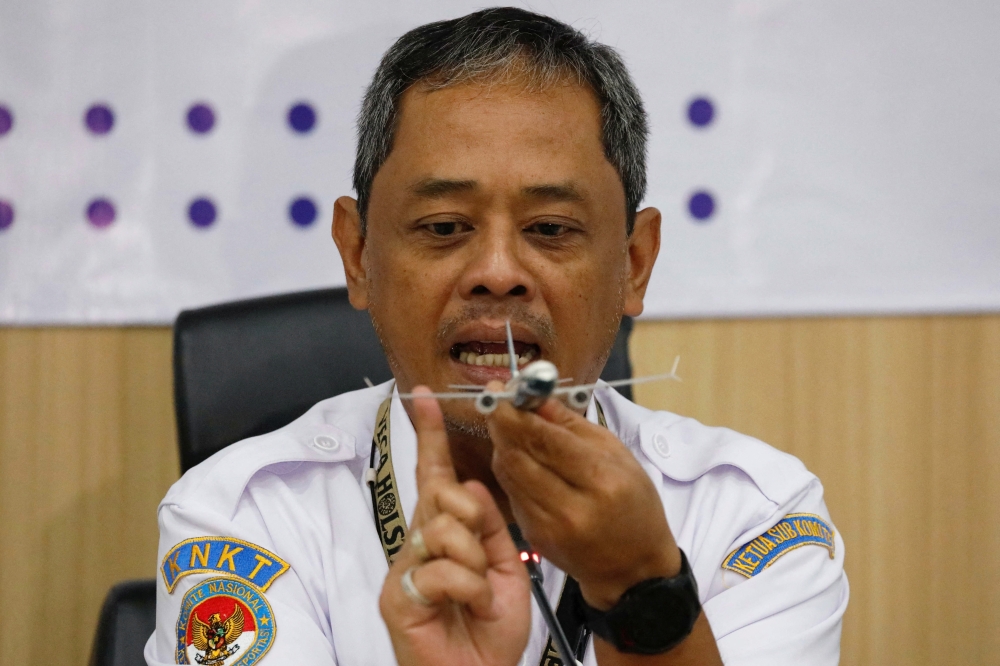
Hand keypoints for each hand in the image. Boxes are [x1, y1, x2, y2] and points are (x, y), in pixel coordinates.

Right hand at [379, 387, 530, 665]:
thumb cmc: (490, 631)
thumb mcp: (505, 569)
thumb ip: (489, 526)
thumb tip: (467, 486)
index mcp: (445, 534)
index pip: (435, 475)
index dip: (430, 436)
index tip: (422, 397)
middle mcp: (419, 544)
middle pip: (442, 492)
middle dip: (473, 518)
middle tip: (484, 562)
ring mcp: (405, 569)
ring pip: (443, 528)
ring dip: (477, 564)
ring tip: (480, 596)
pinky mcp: (397, 595)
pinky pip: (440, 568)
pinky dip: (469, 590)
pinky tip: (471, 609)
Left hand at [486, 387, 681, 609]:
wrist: (633, 569)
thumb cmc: (634, 504)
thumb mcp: (617, 455)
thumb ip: (573, 425)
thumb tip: (536, 396)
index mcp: (601, 480)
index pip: (546, 440)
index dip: (517, 412)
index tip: (501, 390)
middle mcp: (572, 506)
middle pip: (519, 456)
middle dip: (502, 424)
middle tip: (496, 401)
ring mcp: (550, 526)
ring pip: (509, 474)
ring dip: (502, 444)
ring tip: (506, 424)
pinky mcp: (535, 537)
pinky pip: (512, 493)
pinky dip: (510, 470)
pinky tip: (517, 457)